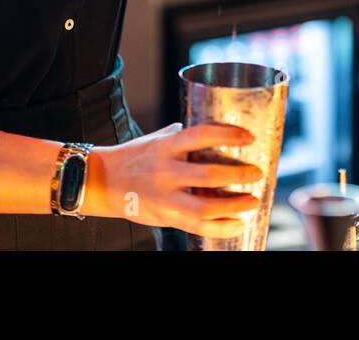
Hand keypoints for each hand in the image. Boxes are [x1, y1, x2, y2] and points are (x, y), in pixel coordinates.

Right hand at [84, 122, 263, 237]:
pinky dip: (221, 227)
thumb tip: (214, 130)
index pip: (202, 135)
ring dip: (235, 205)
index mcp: (166, 146)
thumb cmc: (133, 157)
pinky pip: (197, 227)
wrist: (101, 181)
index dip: (229, 135)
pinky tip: (238, 224)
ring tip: (252, 200)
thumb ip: (183, 137)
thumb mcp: (157, 139)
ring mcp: (165, 197)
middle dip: (239, 174)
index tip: (249, 137)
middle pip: (210, 174)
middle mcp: (166, 171)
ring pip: (206, 206)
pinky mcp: (165, 217)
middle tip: (257, 172)